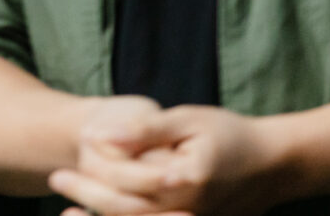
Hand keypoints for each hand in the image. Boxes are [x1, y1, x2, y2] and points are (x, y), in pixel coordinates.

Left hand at [52, 104, 288, 215]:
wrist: (274, 164)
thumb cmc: (229, 134)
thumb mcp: (187, 121)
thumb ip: (144, 131)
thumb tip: (101, 137)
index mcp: (183, 180)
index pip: (124, 187)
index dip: (88, 181)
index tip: (57, 172)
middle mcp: (187, 209)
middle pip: (126, 214)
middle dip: (87, 202)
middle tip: (55, 184)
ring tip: (68, 214)